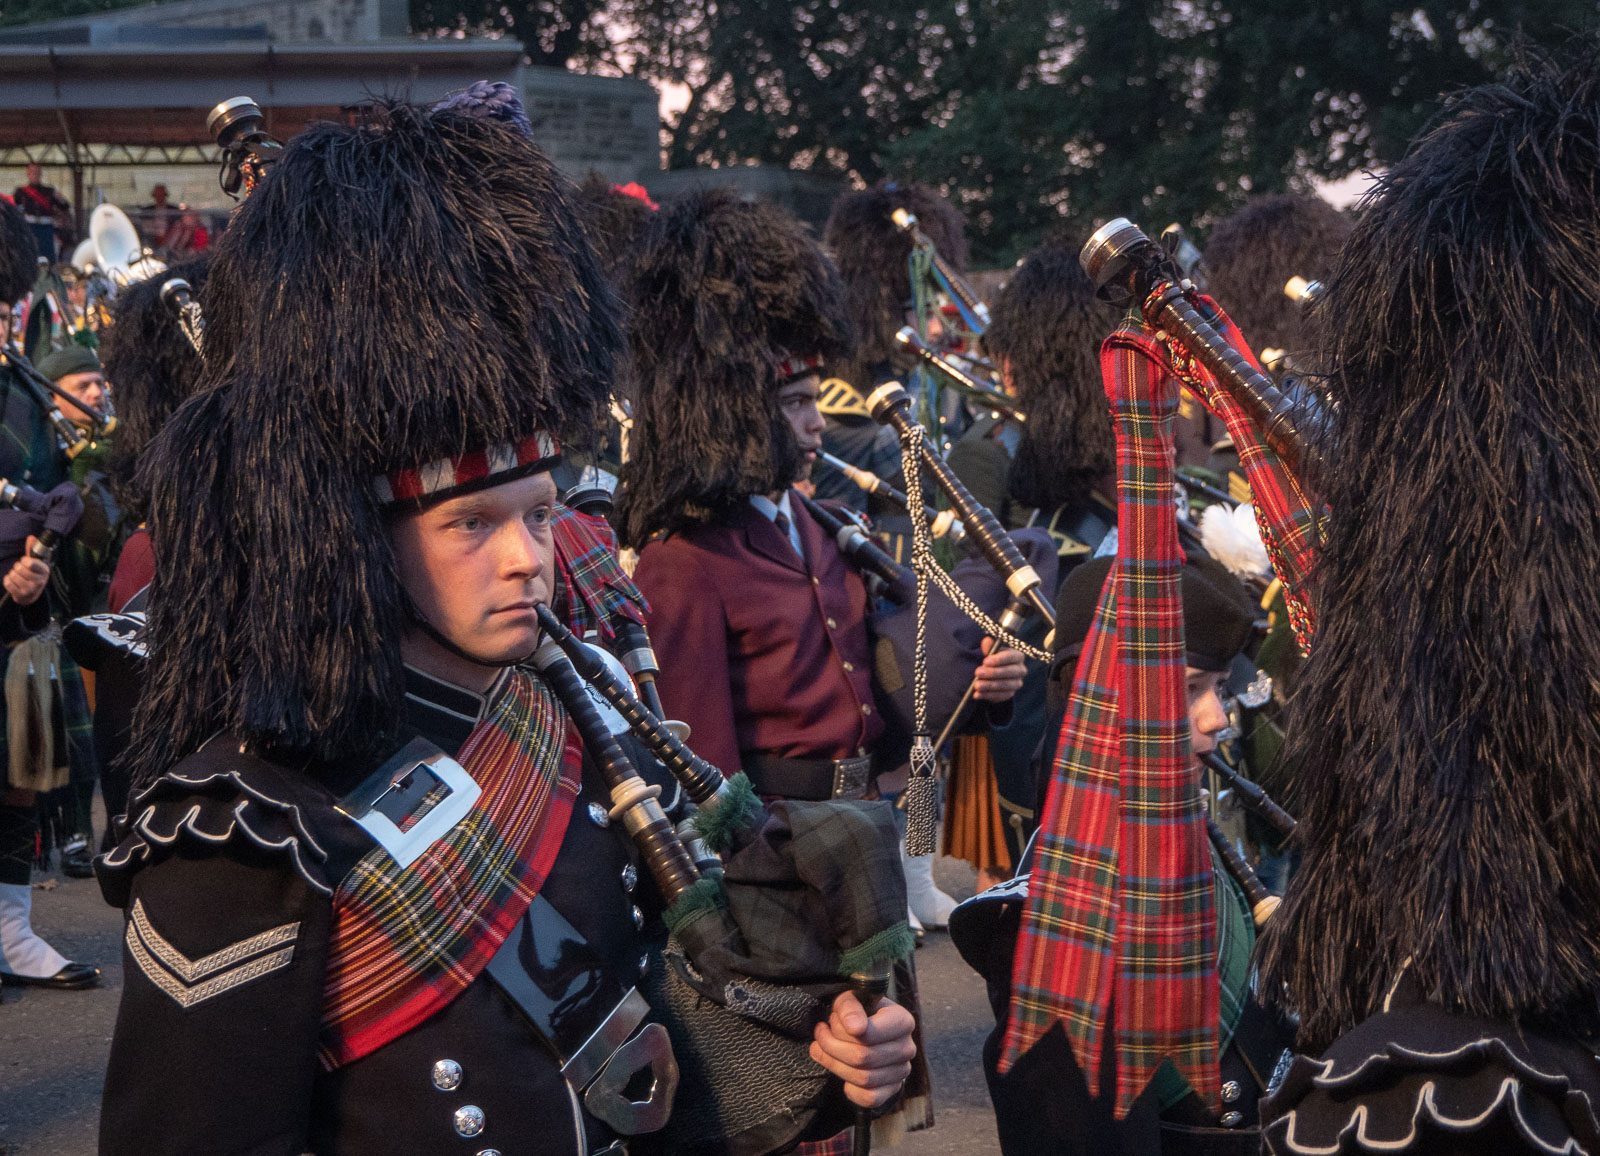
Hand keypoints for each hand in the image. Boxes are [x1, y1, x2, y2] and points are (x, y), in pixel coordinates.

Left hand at [4, 537, 48, 605]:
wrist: (31, 594)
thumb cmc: (34, 574)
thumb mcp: (36, 563)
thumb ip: (32, 549)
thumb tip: (31, 537)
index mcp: (45, 571)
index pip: (30, 563)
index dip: (25, 560)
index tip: (26, 561)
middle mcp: (39, 581)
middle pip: (19, 568)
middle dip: (17, 567)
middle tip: (21, 570)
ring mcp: (30, 589)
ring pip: (12, 575)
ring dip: (12, 574)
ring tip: (17, 576)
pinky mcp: (21, 595)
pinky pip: (8, 583)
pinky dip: (7, 580)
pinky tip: (13, 582)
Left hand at [811, 989, 916, 1109]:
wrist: (870, 1029)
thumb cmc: (859, 1012)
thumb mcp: (851, 999)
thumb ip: (850, 1007)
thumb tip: (855, 1028)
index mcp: (902, 1021)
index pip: (868, 1034)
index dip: (841, 1031)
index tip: (829, 1021)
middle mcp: (907, 1047)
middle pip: (862, 1057)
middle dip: (832, 1047)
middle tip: (821, 1034)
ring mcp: (902, 1071)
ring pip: (863, 1078)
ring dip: (835, 1065)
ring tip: (823, 1048)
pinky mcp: (893, 1089)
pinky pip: (869, 1098)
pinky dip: (850, 1089)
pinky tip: (841, 1071)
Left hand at [972, 637, 1026, 701]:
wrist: (989, 673)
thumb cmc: (991, 659)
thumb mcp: (988, 651)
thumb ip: (988, 646)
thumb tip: (987, 641)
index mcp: (1017, 656)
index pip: (1012, 657)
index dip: (999, 659)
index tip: (985, 661)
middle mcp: (1020, 670)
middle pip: (1010, 672)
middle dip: (993, 673)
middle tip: (978, 672)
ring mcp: (1016, 683)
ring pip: (1006, 685)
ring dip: (990, 685)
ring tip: (976, 685)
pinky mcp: (1009, 694)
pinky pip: (1001, 696)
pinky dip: (988, 695)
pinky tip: (978, 694)